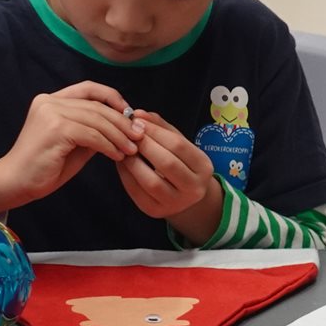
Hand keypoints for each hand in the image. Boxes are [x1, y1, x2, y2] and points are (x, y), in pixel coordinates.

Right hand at [0, 82, 139, 212]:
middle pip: (96, 105)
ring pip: (96, 120)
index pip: (89, 88)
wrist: (16, 183)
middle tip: (138, 136)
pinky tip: (116, 155)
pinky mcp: (55, 129)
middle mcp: (49, 102)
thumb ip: (92, 130)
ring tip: (131, 149)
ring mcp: (51, 113)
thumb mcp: (74, 143)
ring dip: (118, 136)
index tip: (130, 114)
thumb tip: (123, 125)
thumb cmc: (45, 167)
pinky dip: (108, 145)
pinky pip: (91, 135)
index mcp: (51, 100)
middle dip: (121, 122)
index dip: (113, 97)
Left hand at [118, 110, 222, 241]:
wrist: (186, 197)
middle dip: (144, 145)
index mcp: (204, 167)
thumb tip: (138, 114)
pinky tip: (121, 162)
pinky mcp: (156, 211)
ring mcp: (175, 203)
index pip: (178, 145)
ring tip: (124, 148)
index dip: (155, 131)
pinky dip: (126, 175)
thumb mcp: (179, 144)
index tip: (137, 120)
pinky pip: (137, 192)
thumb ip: (161, 127)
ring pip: (151, 181)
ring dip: (133, 161)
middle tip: (129, 133)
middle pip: (166, 163)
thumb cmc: (181, 163)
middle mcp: (194, 188)